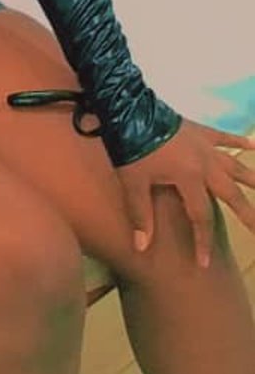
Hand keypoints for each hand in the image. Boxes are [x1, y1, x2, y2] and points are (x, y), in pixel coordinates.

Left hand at [117, 117, 254, 269]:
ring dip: (250, 177)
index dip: (202, 241)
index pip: (201, 217)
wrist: (130, 111)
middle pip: (230, 193)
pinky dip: (238, 141)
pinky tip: (253, 145)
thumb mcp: (133, 184)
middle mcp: (205, 164)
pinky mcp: (200, 131)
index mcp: (190, 179)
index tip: (204, 263)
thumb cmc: (131, 149)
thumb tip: (142, 247)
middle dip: (246, 212)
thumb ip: (141, 215)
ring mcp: (205, 146)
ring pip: (235, 164)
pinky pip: (224, 137)